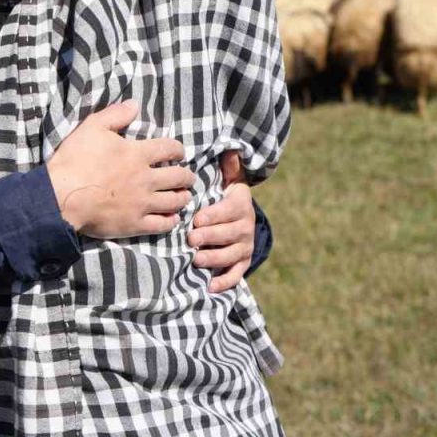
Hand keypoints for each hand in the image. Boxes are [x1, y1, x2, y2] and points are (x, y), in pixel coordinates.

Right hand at [47, 102, 194, 238]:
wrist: (62, 196)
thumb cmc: (76, 160)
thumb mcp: (92, 127)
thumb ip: (115, 115)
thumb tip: (135, 105)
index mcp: (138, 154)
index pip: (169, 149)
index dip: (178, 149)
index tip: (180, 153)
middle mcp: (146, 179)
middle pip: (178, 177)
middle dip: (187, 176)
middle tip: (188, 177)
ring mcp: (142, 203)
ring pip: (174, 201)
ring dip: (183, 197)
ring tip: (184, 196)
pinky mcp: (134, 224)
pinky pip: (161, 225)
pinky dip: (171, 221)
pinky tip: (173, 219)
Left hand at [188, 151, 254, 292]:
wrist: (240, 218)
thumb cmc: (226, 197)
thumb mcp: (229, 180)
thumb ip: (229, 168)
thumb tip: (230, 150)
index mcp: (240, 205)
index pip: (229, 210)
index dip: (214, 215)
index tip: (196, 219)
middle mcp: (246, 227)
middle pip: (229, 234)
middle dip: (210, 237)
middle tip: (191, 239)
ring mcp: (244, 246)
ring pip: (231, 255)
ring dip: (214, 258)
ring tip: (196, 260)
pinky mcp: (242, 262)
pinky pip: (236, 273)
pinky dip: (225, 281)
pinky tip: (211, 287)